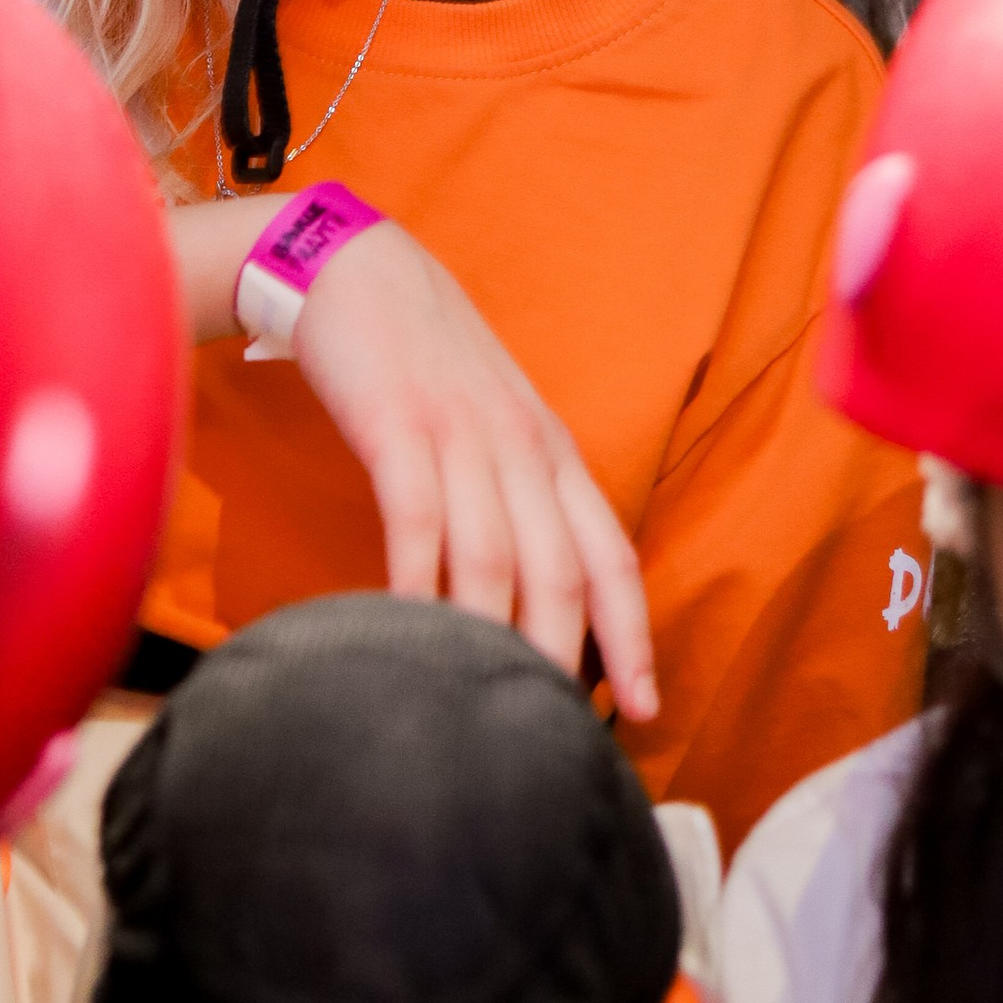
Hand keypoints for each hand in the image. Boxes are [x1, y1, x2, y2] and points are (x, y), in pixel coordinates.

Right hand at [294, 219, 657, 722]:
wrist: (360, 268)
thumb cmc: (425, 364)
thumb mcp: (493, 426)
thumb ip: (514, 500)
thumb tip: (525, 599)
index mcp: (554, 452)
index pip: (613, 556)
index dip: (633, 636)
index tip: (643, 710)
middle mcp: (523, 447)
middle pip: (564, 570)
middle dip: (567, 657)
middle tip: (556, 733)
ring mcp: (462, 434)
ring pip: (497, 554)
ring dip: (494, 634)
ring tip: (486, 702)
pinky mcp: (398, 423)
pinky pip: (418, 517)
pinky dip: (417, 581)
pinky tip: (409, 630)